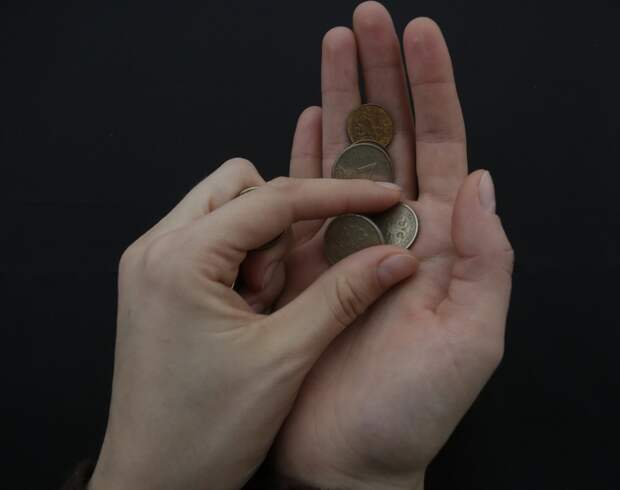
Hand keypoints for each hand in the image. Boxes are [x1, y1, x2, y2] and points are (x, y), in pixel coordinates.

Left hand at [87, 160, 417, 489]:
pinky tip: (248, 311)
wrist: (153, 483)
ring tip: (264, 305)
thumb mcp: (285, 358)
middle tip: (288, 283)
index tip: (381, 197)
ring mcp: (151, 264)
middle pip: (241, 189)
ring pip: (226, 212)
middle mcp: (155, 248)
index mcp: (180, 259)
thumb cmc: (203, 433)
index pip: (273, 197)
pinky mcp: (157, 283)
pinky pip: (211, 242)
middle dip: (281, 224)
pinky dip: (242, 261)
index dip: (338, 195)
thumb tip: (393, 257)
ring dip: (261, 245)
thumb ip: (343, 296)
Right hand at [268, 3, 513, 488]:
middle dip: (380, 76)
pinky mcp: (302, 264)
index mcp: (439, 244)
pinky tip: (301, 120)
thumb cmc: (412, 411)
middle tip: (368, 19)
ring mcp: (343, 244)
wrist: (350, 458)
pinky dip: (301, 157)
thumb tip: (484, 184)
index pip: (443, 148)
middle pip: (389, 138)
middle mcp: (392, 234)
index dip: (432, 89)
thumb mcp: (473, 339)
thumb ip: (486, 259)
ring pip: (342, 157)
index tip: (421, 34)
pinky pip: (302, 198)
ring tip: (333, 48)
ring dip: (338, 101)